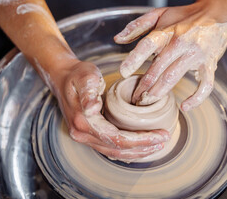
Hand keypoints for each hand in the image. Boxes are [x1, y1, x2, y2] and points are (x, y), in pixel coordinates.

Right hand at [51, 60, 169, 160]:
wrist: (62, 77)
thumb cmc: (77, 74)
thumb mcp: (85, 76)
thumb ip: (89, 92)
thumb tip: (92, 109)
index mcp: (83, 121)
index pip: (117, 138)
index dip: (141, 140)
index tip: (160, 135)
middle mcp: (82, 134)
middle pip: (117, 149)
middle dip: (143, 147)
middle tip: (163, 140)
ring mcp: (83, 136)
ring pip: (114, 152)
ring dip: (136, 151)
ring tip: (156, 145)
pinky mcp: (88, 135)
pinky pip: (109, 148)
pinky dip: (127, 150)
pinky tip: (140, 146)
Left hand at [114, 3, 226, 110]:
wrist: (216, 13)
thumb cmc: (185, 16)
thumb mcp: (159, 14)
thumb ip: (136, 26)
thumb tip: (117, 40)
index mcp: (166, 30)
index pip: (147, 45)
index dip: (134, 59)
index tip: (123, 72)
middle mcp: (180, 42)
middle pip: (159, 67)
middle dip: (144, 86)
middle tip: (134, 99)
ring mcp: (196, 54)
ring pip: (175, 76)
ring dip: (159, 92)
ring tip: (147, 103)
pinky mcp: (210, 64)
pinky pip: (205, 84)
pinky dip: (197, 98)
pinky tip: (185, 106)